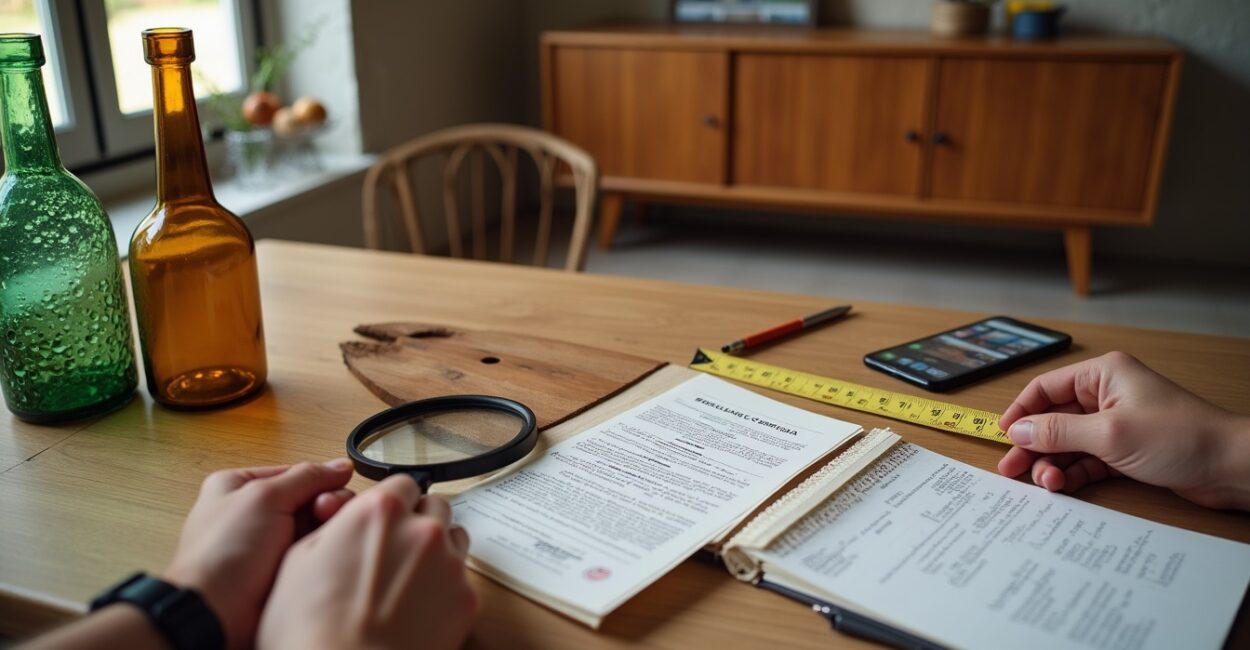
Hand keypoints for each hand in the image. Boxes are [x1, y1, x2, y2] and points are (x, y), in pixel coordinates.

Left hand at [164, 460, 356, 649]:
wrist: (214, 612)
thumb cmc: (223, 554)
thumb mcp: (265, 498)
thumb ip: (306, 477)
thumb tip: (340, 466)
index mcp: (239, 486)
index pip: (296, 473)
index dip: (320, 480)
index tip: (336, 487)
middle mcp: (253, 513)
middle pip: (308, 498)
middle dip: (325, 505)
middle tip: (326, 513)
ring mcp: (267, 543)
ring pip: (314, 527)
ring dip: (324, 529)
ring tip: (323, 538)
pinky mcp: (279, 569)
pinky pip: (311, 552)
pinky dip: (320, 551)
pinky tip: (323, 554)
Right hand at [258, 475, 477, 649]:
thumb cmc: (312, 631)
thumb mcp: (298, 563)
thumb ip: (334, 529)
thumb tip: (344, 524)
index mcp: (380, 511)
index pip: (402, 482)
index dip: (392, 501)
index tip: (385, 516)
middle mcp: (422, 530)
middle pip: (435, 506)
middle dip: (418, 521)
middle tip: (395, 549)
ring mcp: (449, 564)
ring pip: (454, 539)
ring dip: (436, 551)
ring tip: (407, 580)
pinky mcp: (466, 598)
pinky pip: (462, 579)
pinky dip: (445, 588)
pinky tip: (419, 607)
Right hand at [997, 351, 1249, 508]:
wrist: (1229, 466)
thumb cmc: (1180, 437)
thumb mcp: (1108, 434)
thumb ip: (1057, 432)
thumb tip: (1017, 431)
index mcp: (1102, 375)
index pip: (1045, 388)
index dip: (1021, 412)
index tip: (1003, 436)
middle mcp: (1107, 395)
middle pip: (1054, 418)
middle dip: (1033, 444)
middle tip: (1011, 469)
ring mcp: (1117, 423)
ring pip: (1068, 442)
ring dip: (1053, 464)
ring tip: (1045, 484)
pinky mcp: (1126, 449)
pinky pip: (1087, 459)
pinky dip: (1073, 473)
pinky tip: (1063, 486)